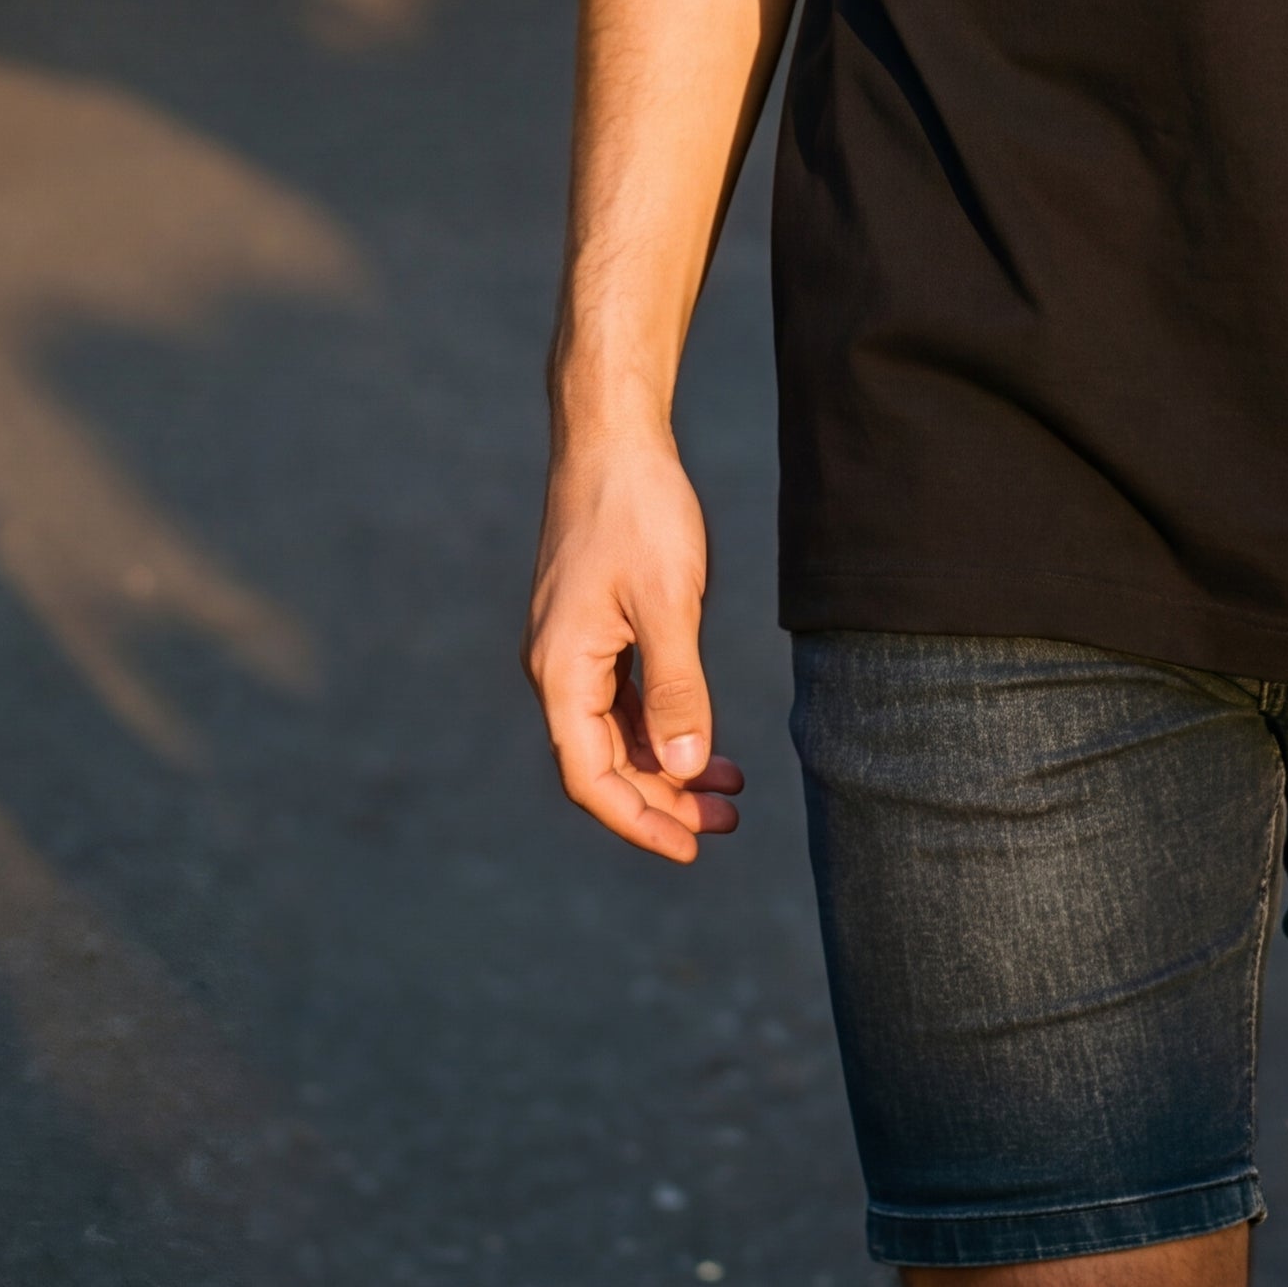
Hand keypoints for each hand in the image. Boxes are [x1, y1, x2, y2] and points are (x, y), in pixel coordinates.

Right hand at [526, 430, 743, 861]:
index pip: (591, 777)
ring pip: (616, 733)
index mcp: (560, 672)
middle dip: (664, 799)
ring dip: (668, 763)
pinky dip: (661, 722)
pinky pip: (621, 698)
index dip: (640, 821)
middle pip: (603, 764)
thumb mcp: (668, 603)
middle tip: (728, 821)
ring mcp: (573, 648)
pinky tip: (703, 735)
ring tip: (731, 786)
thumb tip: (684, 766)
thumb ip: (676, 688)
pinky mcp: (592, 627)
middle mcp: (556, 669)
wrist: (613, 438)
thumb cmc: (638, 512)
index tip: (692, 848)